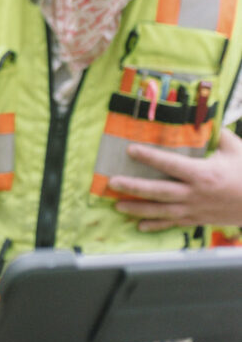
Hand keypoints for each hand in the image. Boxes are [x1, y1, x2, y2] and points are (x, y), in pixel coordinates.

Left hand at [108, 129, 241, 230]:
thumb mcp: (235, 149)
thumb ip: (216, 133)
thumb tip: (203, 115)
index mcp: (202, 174)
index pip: (169, 164)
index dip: (148, 156)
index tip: (129, 149)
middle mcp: (194, 194)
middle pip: (157, 191)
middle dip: (133, 186)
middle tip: (112, 182)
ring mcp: (194, 210)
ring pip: (160, 211)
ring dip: (137, 208)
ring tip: (117, 205)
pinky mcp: (197, 220)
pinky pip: (172, 224)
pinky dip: (155, 226)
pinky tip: (139, 226)